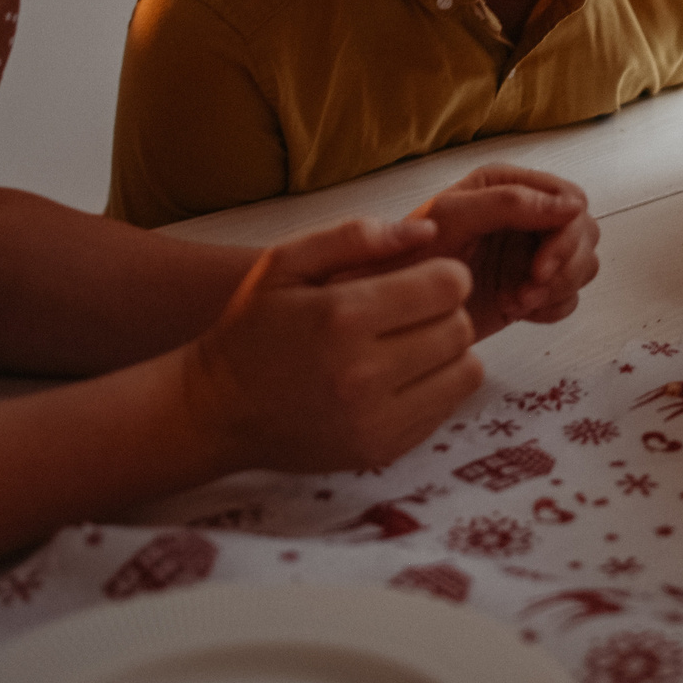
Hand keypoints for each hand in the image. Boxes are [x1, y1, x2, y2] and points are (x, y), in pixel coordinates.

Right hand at [182, 218, 480, 472]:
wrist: (217, 411)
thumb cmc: (253, 328)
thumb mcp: (285, 263)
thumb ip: (354, 235)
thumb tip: (428, 231)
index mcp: (342, 316)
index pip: (448, 285)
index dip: (443, 274)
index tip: (421, 279)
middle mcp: (363, 373)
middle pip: (460, 327)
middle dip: (445, 311)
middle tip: (412, 312)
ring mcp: (373, 420)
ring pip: (466, 370)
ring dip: (448, 352)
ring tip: (409, 344)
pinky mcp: (381, 451)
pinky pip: (447, 409)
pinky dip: (435, 388)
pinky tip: (398, 379)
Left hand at [407, 166, 600, 338]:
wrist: (391, 306)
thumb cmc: (409, 253)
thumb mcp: (452, 217)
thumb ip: (509, 202)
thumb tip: (571, 206)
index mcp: (509, 185)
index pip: (571, 200)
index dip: (566, 234)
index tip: (540, 267)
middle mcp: (527, 214)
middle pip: (585, 233)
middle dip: (564, 267)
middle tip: (528, 292)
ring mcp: (531, 252)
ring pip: (583, 266)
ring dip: (557, 289)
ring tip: (515, 302)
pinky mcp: (530, 287)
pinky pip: (567, 297)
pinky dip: (550, 308)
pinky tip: (516, 311)